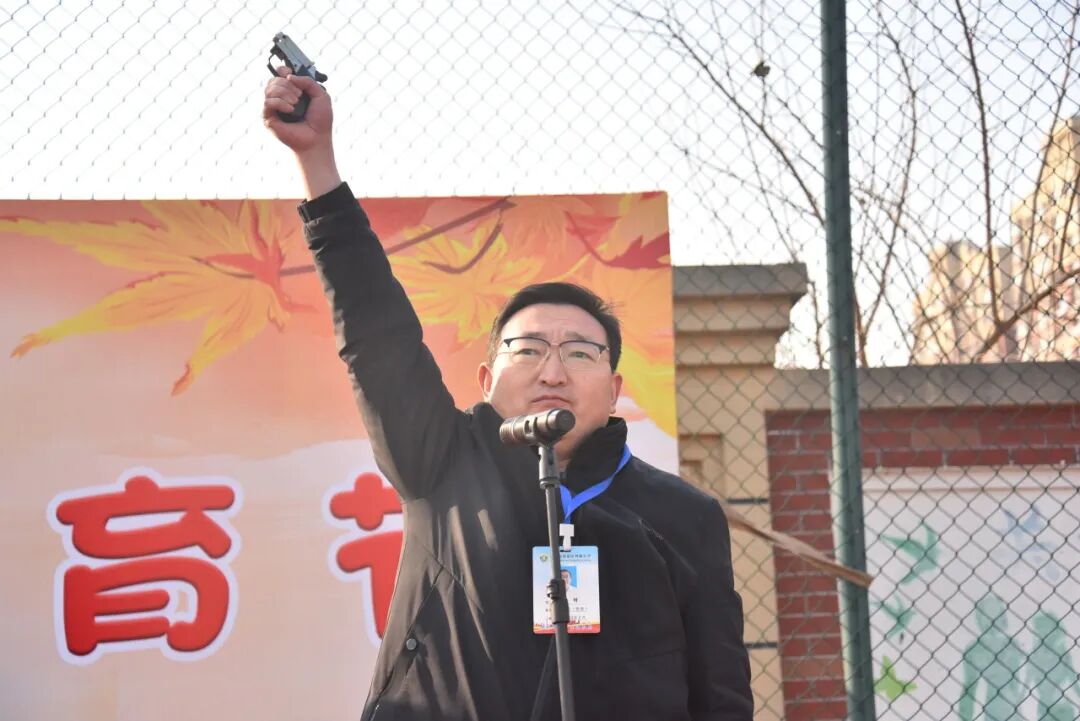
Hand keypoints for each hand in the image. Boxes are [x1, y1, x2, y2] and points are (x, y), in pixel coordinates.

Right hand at [263, 66, 340, 198]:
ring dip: (285, 93)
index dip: (282, 70)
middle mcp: (281, 98)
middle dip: (288, 84)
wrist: (317, 140)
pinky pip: (268, 102)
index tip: (289, 73)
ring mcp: (274, 107)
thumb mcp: (321, 96)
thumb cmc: (320, 121)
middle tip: (299, 96)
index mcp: (292, 91)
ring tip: (296, 104)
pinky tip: (290, 110)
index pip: (280, 74)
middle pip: (274, 79)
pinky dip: (280, 103)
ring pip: (270, 88)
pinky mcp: (268, 117)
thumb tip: (289, 77)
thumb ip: (308, 81)